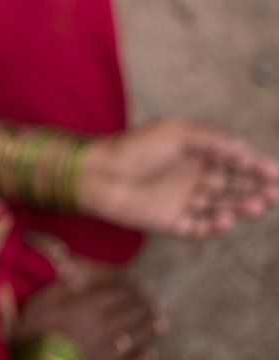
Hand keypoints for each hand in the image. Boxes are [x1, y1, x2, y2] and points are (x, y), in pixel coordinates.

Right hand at [16, 270, 163, 359]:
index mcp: (89, 308)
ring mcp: (112, 352)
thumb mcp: (38, 304)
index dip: (131, 289)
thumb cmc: (36, 337)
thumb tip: (70, 273)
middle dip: (145, 306)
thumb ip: (57, 288)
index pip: (118, 294)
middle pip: (133, 314)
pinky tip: (150, 356)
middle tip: (154, 301)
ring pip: (139, 338)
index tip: (141, 285)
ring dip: (151, 329)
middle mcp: (107, 327)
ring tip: (161, 323)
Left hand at [78, 119, 278, 236]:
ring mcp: (181, 200)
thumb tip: (244, 149)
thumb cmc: (134, 148)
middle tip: (274, 194)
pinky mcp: (169, 220)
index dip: (256, 168)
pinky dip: (213, 226)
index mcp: (195, 154)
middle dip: (255, 189)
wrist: (98, 173)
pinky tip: (224, 221)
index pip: (234, 162)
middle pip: (232, 186)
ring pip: (220, 207)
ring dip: (240, 208)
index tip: (276, 173)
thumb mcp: (175, 133)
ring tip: (256, 206)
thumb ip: (210, 139)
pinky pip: (198, 227)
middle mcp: (191, 177)